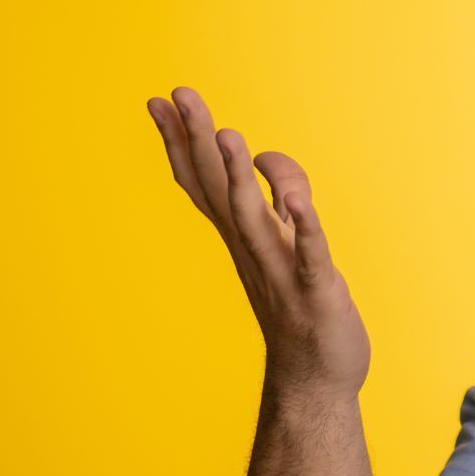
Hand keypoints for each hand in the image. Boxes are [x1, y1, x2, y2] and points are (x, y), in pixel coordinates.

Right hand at [147, 86, 371, 400]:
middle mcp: (253, 250)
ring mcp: (281, 271)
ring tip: (228, 134)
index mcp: (243, 237)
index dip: (181, 142)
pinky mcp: (316, 292)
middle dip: (198, 140)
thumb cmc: (298, 310)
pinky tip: (300, 202)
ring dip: (239, 177)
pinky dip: (304, 229)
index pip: (203, 183)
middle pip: (219, 188)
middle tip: (178, 93)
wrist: (313, 382)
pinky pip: (309, 256)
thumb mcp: (285, 245)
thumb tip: (261, 157)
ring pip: (253, 218)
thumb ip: (276, 200)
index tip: (158, 100)